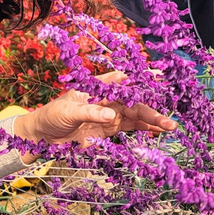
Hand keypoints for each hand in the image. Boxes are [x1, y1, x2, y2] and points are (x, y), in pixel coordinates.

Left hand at [14, 73, 176, 152]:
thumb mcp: (68, 112)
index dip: (141, 79)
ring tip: (171, 126)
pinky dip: (145, 129)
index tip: (158, 78)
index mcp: (98, 86)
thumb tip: (112, 115)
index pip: (123, 80)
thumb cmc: (52, 116)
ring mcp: (111, 114)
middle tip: (169, 119)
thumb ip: (90, 113)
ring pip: (137, 115)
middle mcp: (108, 98)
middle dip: (152, 109)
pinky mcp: (110, 129)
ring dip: (153, 120)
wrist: (43, 136)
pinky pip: (131, 128)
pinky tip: (159, 131)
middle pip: (134, 102)